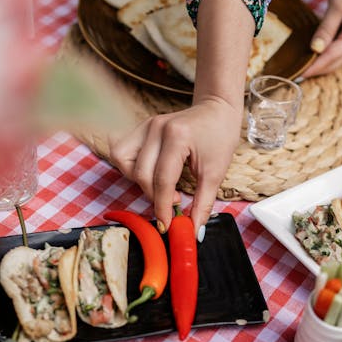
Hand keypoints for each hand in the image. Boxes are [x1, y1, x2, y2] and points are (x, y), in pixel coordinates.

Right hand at [108, 96, 240, 235]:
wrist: (217, 109)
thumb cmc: (220, 137)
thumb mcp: (216, 173)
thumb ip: (202, 204)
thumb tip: (195, 231)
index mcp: (177, 137)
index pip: (162, 180)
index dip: (163, 207)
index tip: (167, 225)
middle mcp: (156, 128)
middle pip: (141, 174)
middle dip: (154, 196)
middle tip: (174, 202)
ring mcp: (146, 125)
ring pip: (123, 160)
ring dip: (138, 180)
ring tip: (160, 186)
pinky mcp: (141, 127)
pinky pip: (122, 151)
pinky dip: (131, 167)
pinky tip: (149, 173)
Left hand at [303, 0, 341, 76]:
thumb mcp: (338, 5)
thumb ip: (326, 28)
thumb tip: (315, 49)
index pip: (331, 57)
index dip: (314, 66)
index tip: (299, 74)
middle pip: (333, 64)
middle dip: (315, 70)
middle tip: (295, 74)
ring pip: (334, 62)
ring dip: (318, 66)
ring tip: (300, 68)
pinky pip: (335, 54)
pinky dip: (323, 58)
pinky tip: (310, 57)